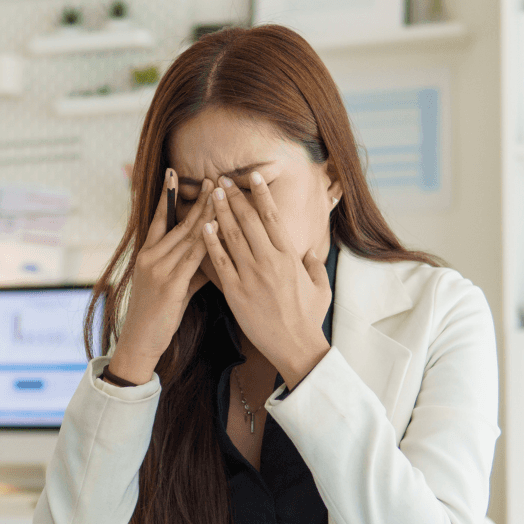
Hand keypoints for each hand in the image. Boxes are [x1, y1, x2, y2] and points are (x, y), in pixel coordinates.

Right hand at [108, 170, 214, 384]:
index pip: (158, 218)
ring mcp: (158, 270)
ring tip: (220, 194)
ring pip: (187, 236)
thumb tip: (211, 252)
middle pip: (178, 222)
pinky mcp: (169, 285)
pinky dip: (206, 241)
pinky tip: (217, 227)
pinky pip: (192, 258)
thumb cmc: (158, 314)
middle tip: (212, 178)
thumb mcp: (173, 285)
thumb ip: (190, 267)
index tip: (173, 173)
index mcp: (147, 254)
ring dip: (206, 214)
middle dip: (198, 200)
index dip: (166, 195)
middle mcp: (150, 257)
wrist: (140, 341)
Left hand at [202, 172, 330, 389]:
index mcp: (290, 256)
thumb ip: (315, 265)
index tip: (251, 177)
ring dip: (220, 212)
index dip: (261, 194)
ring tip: (210, 193)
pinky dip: (211, 242)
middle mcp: (270, 261)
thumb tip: (312, 252)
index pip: (272, 217)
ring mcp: (251, 275)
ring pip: (232, 235)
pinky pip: (219, 262)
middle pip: (248, 220)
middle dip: (234, 197)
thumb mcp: (321, 287)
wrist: (295, 347)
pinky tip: (203, 226)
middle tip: (222, 179)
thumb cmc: (308, 318)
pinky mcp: (235, 292)